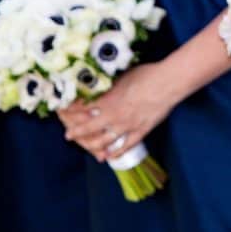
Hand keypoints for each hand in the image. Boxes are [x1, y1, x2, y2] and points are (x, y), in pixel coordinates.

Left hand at [58, 63, 174, 162]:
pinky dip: (117, 152)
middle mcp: (113, 116)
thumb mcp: (122, 76)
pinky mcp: (141, 131)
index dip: (71, 111)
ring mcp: (127, 126)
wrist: (167, 83)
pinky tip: (111, 156)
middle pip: (89, 128)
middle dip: (77, 132)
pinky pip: (126, 145)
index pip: (83, 108)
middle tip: (68, 135)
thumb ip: (110, 85)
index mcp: (107, 100)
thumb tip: (100, 85)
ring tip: (88, 149)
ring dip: (94, 146)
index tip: (63, 112)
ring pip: (106, 140)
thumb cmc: (146, 75)